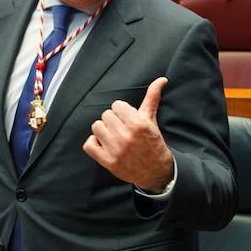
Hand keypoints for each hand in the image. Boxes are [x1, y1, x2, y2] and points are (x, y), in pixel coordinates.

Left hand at [81, 77, 173, 191]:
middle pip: (106, 115)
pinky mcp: (108, 162)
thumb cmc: (152, 142)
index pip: (116, 105)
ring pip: (96, 127)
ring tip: (112, 136)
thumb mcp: (152, 119)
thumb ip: (152, 97)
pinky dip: (94, 143)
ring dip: (103, 131)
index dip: (121, 111)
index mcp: (137, 124)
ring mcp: (115, 150)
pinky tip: (103, 144)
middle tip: (121, 129)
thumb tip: (161, 79)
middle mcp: (126, 136)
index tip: (127, 119)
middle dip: (113, 120)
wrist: (156, 170)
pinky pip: (88, 145)